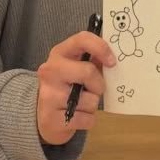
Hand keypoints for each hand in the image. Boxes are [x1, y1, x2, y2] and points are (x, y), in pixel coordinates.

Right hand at [36, 28, 116, 144]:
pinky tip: (77, 116)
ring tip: (81, 104)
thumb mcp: (76, 67)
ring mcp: (48, 95)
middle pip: (88, 72)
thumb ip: (93, 59)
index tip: (112, 62)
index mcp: (59, 53)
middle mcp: (50, 71)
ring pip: (90, 100)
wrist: (46, 117)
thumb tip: (114, 55)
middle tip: (94, 89)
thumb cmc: (67, 87)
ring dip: (92, 105)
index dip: (101, 48)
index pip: (82, 39)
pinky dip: (88, 120)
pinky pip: (87, 119)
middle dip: (98, 84)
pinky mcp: (52, 119)